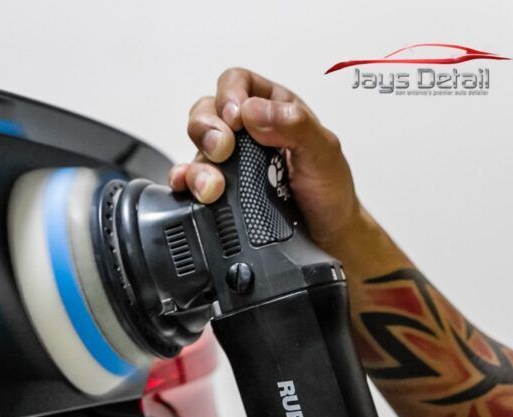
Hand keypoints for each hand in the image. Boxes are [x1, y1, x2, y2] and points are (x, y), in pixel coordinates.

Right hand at [170, 67, 360, 252]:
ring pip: (196, 148)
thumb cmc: (329, 192)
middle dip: (208, 128)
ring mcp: (230, 163)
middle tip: (223, 150)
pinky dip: (183, 181)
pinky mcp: (218, 191)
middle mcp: (246, 133)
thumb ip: (294, 124)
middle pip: (207, 111)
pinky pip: (189, 179)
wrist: (326, 238)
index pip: (237, 82)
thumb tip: (253, 111)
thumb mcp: (324, 152)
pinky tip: (187, 187)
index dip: (229, 95)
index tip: (236, 119)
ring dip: (199, 165)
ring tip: (214, 186)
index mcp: (274, 108)